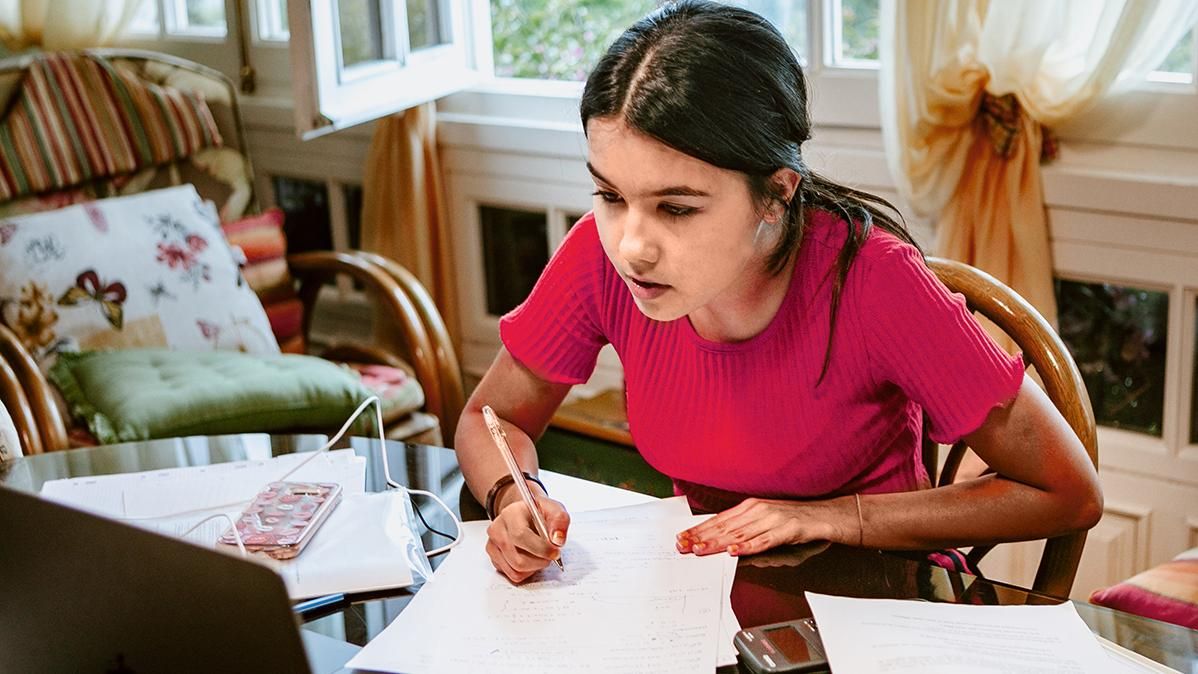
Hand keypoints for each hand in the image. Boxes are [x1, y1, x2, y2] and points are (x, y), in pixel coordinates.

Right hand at [485, 495, 569, 582]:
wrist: (524, 515)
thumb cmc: (538, 513)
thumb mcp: (554, 509)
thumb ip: (559, 521)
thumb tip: (557, 540)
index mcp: (511, 513)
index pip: (521, 536)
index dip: (541, 548)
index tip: (555, 552)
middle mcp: (497, 529)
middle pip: (518, 559)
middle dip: (540, 561)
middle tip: (551, 555)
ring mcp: (493, 545)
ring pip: (516, 570)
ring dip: (534, 567)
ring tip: (541, 555)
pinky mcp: (494, 558)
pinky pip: (513, 575)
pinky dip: (527, 572)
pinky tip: (531, 559)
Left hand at [675, 497, 844, 556]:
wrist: (824, 515)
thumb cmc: (794, 518)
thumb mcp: (764, 518)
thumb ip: (744, 527)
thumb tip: (722, 540)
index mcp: (750, 506)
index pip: (719, 519)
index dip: (699, 529)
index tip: (682, 537)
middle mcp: (758, 510)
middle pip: (724, 526)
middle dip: (701, 537)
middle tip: (683, 545)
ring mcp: (772, 519)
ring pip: (739, 534)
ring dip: (717, 543)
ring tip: (700, 549)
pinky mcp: (786, 530)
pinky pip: (764, 541)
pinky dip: (748, 547)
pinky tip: (734, 552)